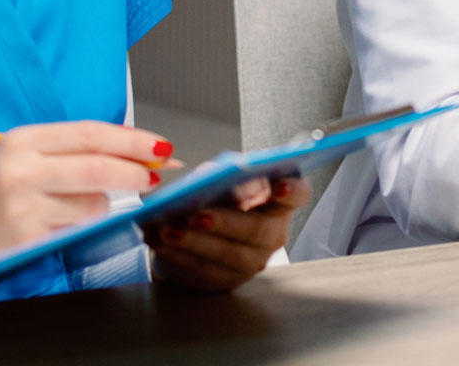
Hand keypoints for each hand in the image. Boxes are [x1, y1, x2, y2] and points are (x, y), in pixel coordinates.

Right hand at [0, 121, 176, 280]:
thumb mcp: (21, 156)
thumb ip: (69, 151)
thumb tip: (135, 152)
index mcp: (22, 140)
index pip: (91, 133)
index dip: (133, 139)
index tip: (161, 145)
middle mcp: (22, 169)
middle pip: (100, 167)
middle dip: (136, 172)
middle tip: (153, 176)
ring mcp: (24, 206)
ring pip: (93, 203)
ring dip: (99, 205)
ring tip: (69, 205)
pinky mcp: (26, 238)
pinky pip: (76, 230)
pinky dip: (79, 226)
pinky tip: (55, 224)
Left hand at [149, 176, 310, 293]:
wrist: (190, 231)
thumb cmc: (211, 198)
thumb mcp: (216, 179)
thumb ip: (218, 175)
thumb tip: (209, 179)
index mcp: (277, 201)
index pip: (298, 194)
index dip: (292, 190)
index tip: (278, 187)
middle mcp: (272, 234)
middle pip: (258, 231)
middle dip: (226, 223)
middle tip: (197, 215)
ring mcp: (252, 262)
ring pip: (229, 257)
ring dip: (196, 243)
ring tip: (167, 230)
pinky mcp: (227, 282)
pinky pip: (205, 274)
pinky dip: (180, 257)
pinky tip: (160, 243)